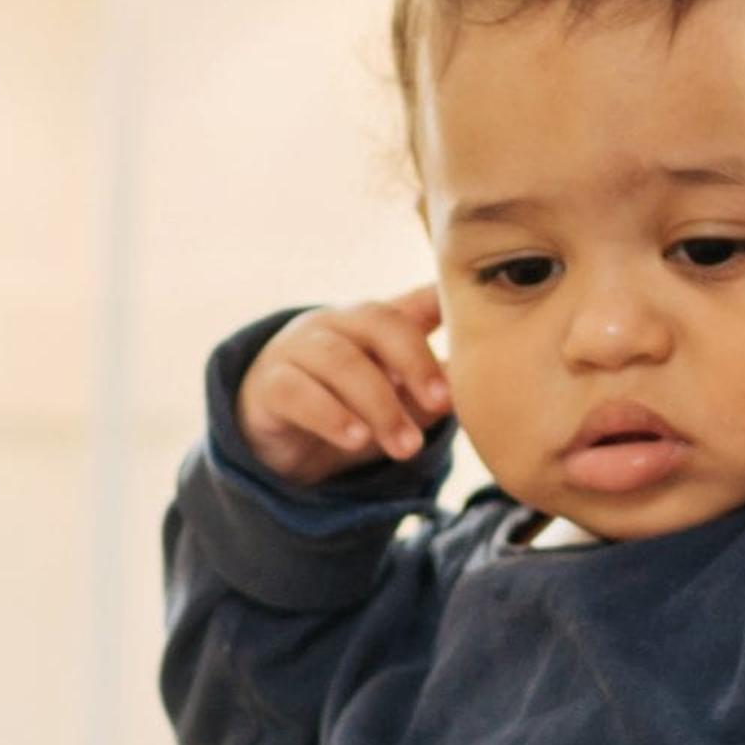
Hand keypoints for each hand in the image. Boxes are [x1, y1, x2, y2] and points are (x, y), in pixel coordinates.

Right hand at [235, 289, 454, 485]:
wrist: (276, 440)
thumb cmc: (347, 408)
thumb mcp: (395, 399)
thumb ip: (430, 392)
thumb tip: (476, 396)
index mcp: (373, 320)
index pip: (413, 300)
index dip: (443, 298)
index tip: (471, 310)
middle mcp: (335, 323)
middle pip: (378, 322)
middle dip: (415, 361)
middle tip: (442, 405)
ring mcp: (297, 348)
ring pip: (341, 362)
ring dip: (379, 405)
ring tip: (406, 446)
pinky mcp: (268, 384)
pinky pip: (297, 392)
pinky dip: (330, 416)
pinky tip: (356, 440)